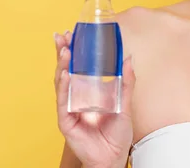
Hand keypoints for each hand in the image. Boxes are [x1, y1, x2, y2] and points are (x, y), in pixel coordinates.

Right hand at [54, 30, 135, 167]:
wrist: (113, 156)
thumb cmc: (117, 132)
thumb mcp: (124, 103)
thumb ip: (125, 82)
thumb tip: (128, 58)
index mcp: (88, 91)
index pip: (78, 67)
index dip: (74, 51)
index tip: (73, 33)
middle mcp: (76, 97)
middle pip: (66, 71)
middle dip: (63, 53)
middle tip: (62, 36)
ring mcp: (69, 108)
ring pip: (62, 83)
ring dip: (62, 65)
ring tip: (64, 50)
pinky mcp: (66, 120)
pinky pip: (63, 101)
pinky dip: (64, 86)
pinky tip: (65, 73)